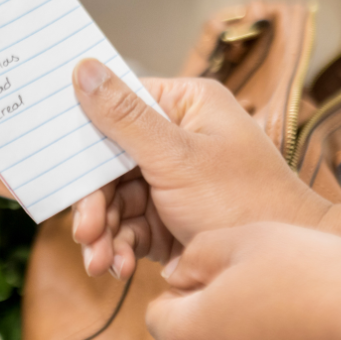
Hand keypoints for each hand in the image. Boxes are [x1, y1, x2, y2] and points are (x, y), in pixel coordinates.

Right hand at [69, 59, 329, 278]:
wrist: (280, 270)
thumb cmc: (245, 200)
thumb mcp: (176, 156)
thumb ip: (124, 117)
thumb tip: (83, 69)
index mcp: (185, 106)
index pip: (117, 108)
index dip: (85, 137)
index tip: (60, 165)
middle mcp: (176, 139)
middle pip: (108, 163)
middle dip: (94, 204)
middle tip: (85, 231)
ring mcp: (170, 181)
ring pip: (113, 201)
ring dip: (103, 233)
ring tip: (98, 261)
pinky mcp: (167, 218)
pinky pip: (127, 228)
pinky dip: (118, 247)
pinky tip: (116, 266)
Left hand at [146, 222, 340, 339]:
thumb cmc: (311, 275)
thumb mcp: (243, 240)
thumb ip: (196, 254)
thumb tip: (176, 273)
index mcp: (189, 331)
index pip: (156, 314)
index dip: (180, 285)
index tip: (214, 267)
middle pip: (187, 331)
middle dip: (206, 303)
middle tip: (246, 275)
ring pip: (222, 336)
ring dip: (235, 316)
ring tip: (274, 291)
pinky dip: (261, 329)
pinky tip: (292, 311)